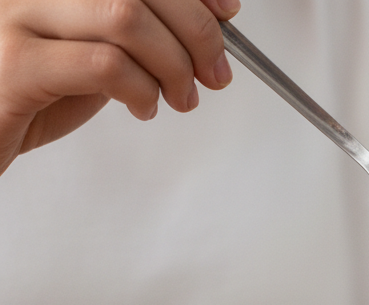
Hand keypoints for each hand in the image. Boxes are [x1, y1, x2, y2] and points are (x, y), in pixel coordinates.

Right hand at [0, 0, 239, 175]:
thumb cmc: (41, 83)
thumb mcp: (97, 41)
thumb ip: (141, 24)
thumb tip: (212, 15)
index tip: (225, 12)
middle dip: (196, 32)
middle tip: (213, 74)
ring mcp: (18, 12)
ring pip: (126, 17)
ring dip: (173, 65)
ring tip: (179, 97)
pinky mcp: (17, 62)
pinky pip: (105, 65)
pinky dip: (142, 90)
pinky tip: (142, 106)